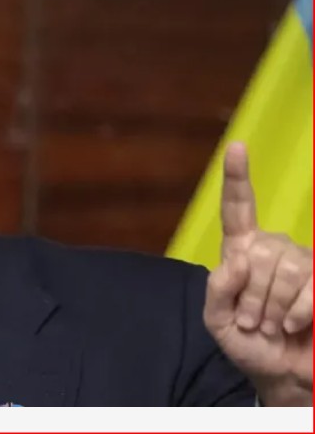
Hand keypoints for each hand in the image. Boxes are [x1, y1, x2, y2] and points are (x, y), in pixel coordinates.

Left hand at [203, 142, 312, 405]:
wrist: (279, 374)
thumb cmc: (246, 344)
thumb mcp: (216, 321)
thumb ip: (217, 289)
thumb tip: (238, 259)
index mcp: (241, 251)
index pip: (238, 210)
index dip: (238, 178)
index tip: (238, 147)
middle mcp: (273, 249)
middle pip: (260, 254)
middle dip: (252, 296)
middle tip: (252, 322)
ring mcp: (303, 263)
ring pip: (285, 270)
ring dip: (271, 307)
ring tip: (270, 325)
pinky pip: (309, 286)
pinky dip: (297, 311)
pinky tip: (292, 325)